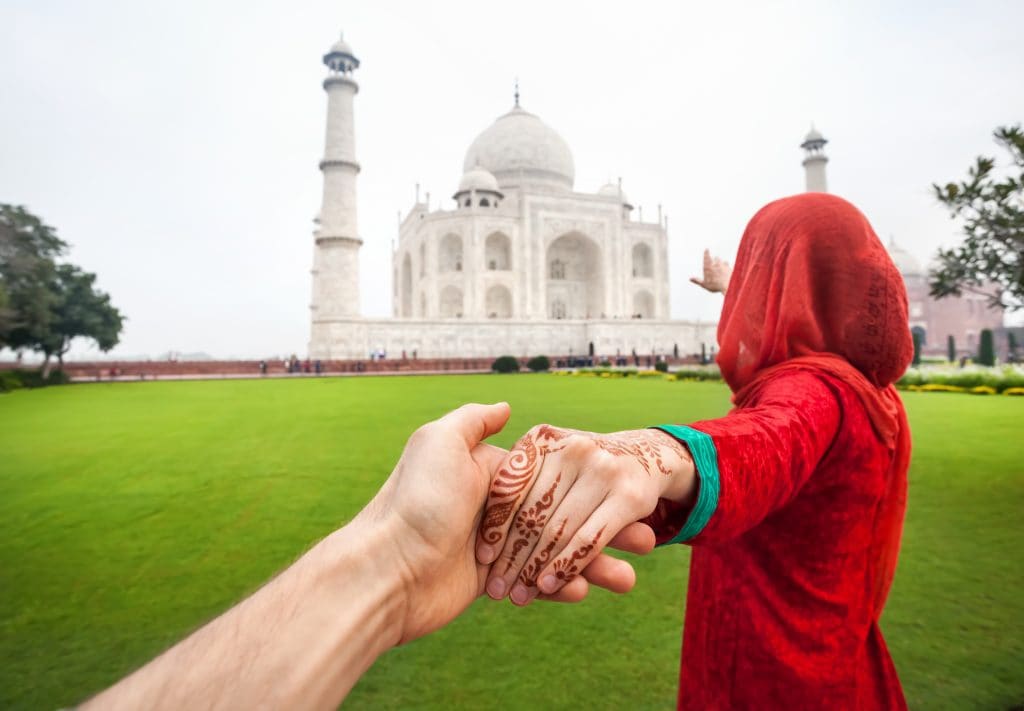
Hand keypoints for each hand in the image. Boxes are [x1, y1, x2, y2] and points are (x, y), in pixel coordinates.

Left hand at [356, 405, 656, 643]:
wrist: (386, 571)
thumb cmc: (416, 501)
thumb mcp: (439, 443)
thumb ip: (474, 421)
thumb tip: (506, 405)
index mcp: (490, 474)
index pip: (555, 480)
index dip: (594, 488)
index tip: (633, 497)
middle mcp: (496, 508)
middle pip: (564, 517)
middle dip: (606, 531)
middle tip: (648, 542)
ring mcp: (496, 547)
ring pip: (556, 552)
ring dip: (595, 565)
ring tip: (628, 579)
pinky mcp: (492, 583)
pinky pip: (538, 582)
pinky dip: (565, 585)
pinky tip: (587, 589)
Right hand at [690, 248, 731, 293]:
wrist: (728, 285)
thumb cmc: (715, 286)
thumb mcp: (704, 284)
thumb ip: (697, 280)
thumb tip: (690, 279)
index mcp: (708, 268)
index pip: (706, 258)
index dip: (706, 253)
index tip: (707, 249)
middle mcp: (715, 264)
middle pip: (716, 258)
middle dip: (715, 259)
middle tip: (715, 259)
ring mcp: (723, 265)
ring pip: (722, 260)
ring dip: (721, 262)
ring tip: (722, 263)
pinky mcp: (729, 267)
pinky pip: (728, 265)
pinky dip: (727, 266)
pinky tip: (727, 268)